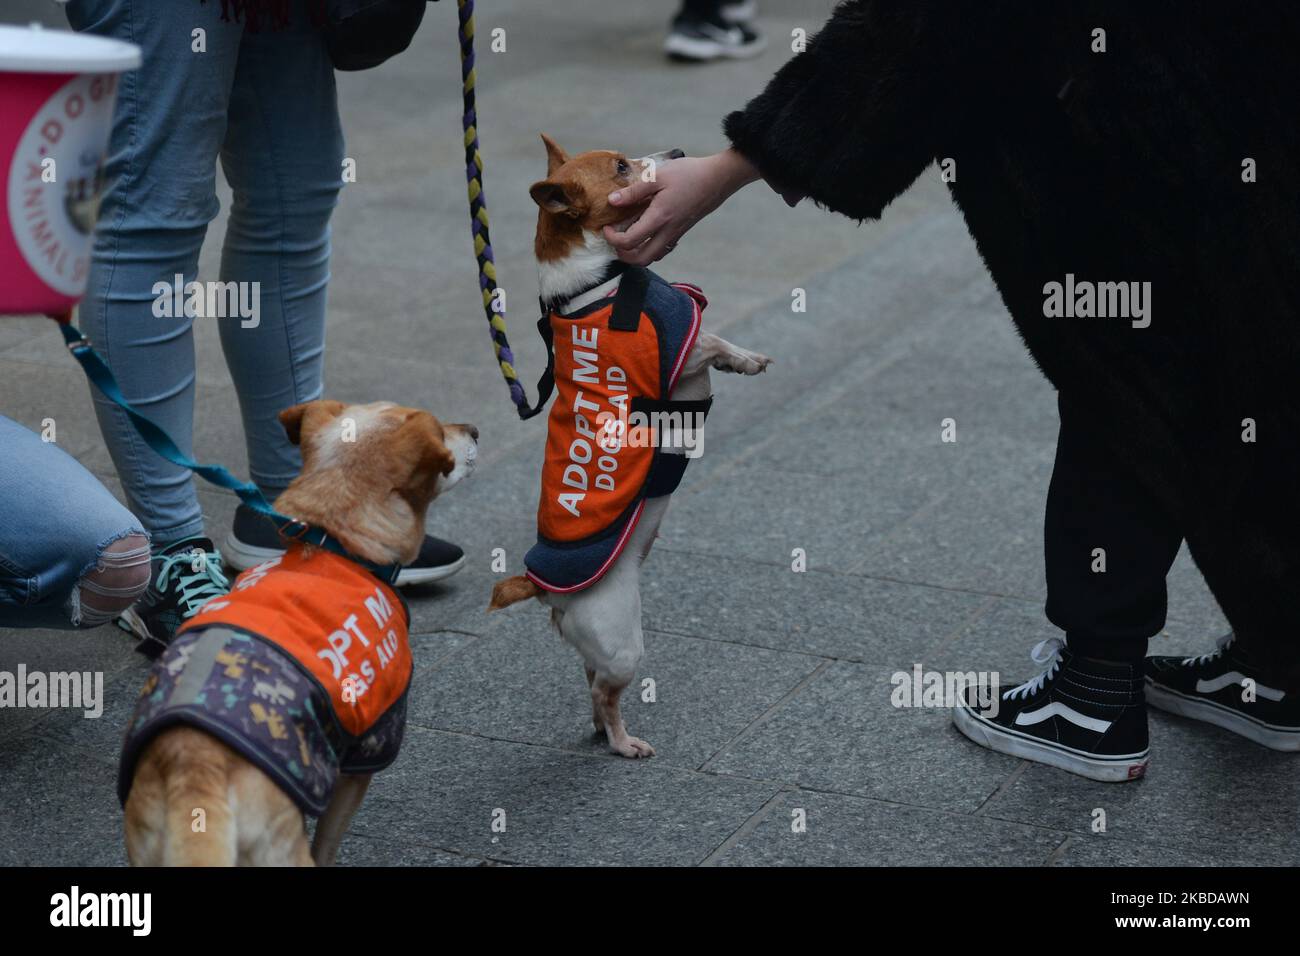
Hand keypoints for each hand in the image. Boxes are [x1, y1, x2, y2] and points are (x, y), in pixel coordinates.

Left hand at [603, 149, 760, 265]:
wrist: (717, 179)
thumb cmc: (688, 174)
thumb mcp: (657, 176)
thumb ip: (634, 191)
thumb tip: (612, 200)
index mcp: (659, 218)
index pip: (630, 241)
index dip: (613, 239)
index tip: (607, 227)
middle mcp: (667, 231)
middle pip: (640, 259)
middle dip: (623, 255)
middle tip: (614, 240)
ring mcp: (676, 234)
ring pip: (652, 257)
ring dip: (636, 255)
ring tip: (627, 239)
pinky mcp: (681, 232)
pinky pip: (663, 250)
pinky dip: (650, 249)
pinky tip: (646, 235)